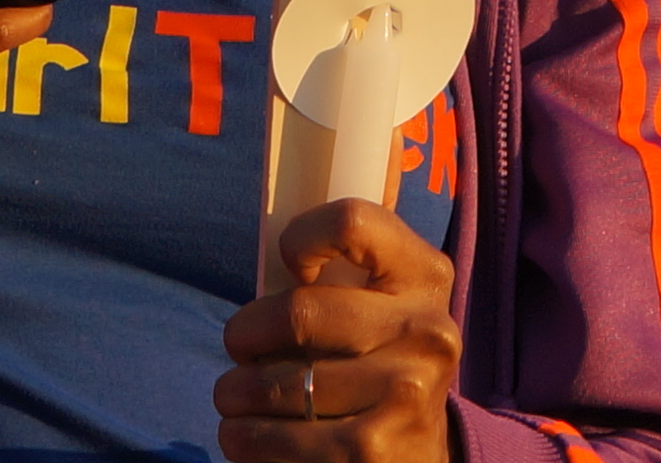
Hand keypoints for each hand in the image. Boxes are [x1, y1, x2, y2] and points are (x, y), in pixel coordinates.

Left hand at [217, 197, 460, 462]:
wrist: (421, 452)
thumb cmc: (379, 363)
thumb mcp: (386, 308)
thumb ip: (346, 273)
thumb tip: (268, 265)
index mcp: (426, 277)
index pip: (352, 222)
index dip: (301, 238)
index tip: (289, 268)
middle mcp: (426, 332)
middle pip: (298, 311)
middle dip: (245, 333)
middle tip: (238, 347)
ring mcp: (404, 394)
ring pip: (277, 382)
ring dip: (236, 393)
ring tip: (234, 396)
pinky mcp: (371, 451)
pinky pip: (276, 438)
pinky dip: (244, 439)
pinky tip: (245, 435)